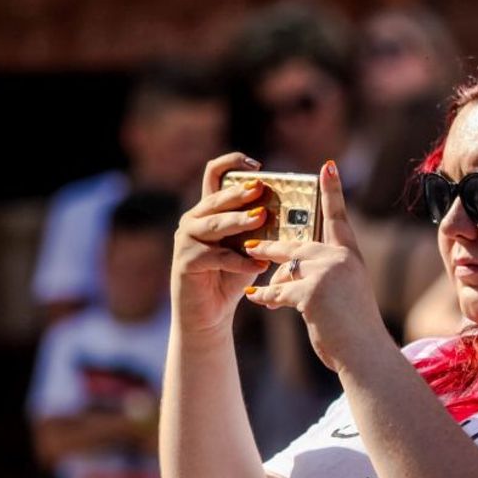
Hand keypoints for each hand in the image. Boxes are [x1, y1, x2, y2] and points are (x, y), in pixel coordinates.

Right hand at [171, 153, 272, 338]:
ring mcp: (186, 239)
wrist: (209, 315)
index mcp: (209, 210)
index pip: (215, 174)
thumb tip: (292, 214)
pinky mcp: (185, 261)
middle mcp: (194, 219)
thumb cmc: (231, 277)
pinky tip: (258, 266)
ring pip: (214, 224)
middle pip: (216, 198)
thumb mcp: (249, 247)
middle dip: (240, 193)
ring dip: (239, 220)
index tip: (257, 166)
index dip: (232, 163)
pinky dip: (239, 261)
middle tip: (261, 190)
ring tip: (261, 218)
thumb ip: (260, 229)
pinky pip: (216, 256)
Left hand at [242, 161, 392, 373]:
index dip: (333, 191)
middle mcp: (340, 259)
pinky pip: (279, 289)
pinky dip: (266, 295)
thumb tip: (287, 273)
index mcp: (350, 257)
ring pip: (286, 266)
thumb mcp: (343, 294)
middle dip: (272, 248)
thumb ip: (320, 277)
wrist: (364, 351)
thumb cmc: (353, 328)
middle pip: (299, 245)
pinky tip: (255, 297)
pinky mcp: (312, 291)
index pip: (338, 218)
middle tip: (251, 245)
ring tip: (253, 278)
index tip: (327, 166)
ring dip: (267, 274)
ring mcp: (326, 273)